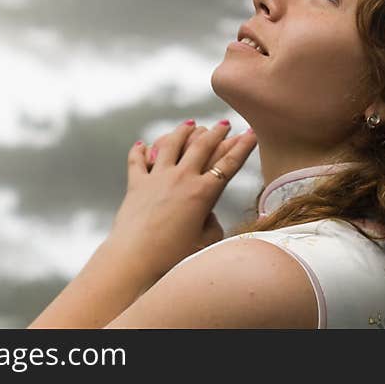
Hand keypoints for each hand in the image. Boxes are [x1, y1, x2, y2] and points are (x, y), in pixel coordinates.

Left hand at [107, 120, 256, 282]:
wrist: (134, 259)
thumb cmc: (172, 258)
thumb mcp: (205, 244)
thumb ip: (212, 226)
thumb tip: (207, 217)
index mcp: (203, 193)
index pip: (229, 163)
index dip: (243, 147)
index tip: (251, 133)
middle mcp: (181, 179)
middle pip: (202, 145)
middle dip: (216, 132)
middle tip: (225, 124)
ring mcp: (157, 178)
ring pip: (171, 144)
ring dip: (183, 131)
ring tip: (190, 124)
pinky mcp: (136, 184)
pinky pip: (137, 160)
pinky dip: (139, 151)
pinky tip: (141, 144)